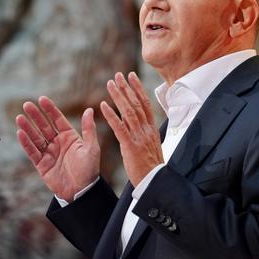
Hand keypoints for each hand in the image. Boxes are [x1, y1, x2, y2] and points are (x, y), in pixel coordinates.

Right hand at [16, 96, 99, 201]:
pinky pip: (32, 152)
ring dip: (28, 127)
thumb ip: (88, 129)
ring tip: (20, 117)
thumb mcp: (91, 148)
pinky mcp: (42, 165)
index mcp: (69, 136)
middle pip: (44, 126)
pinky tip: (20, 133)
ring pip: (36, 137)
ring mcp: (49, 153)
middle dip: (35, 115)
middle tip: (27, 104)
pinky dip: (26, 143)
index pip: (57, 119)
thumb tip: (89, 110)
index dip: (50, 109)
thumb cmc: (89, 170)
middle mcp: (57, 143)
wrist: (82, 192)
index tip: (42, 99)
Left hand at [100, 71, 162, 186]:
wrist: (155, 184)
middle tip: (118, 75)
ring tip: (109, 84)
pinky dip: (111, 115)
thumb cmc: (151, 167)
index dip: (138, 88)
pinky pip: (119, 127)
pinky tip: (103, 105)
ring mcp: (139, 137)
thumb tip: (138, 121)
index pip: (145, 103)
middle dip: (126, 88)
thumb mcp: (151, 145)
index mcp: (152, 129)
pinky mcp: (131, 147)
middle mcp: (147, 130)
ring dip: (118, 96)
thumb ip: (144, 131)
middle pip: (136, 104)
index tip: (131, 76)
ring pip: (128, 112)